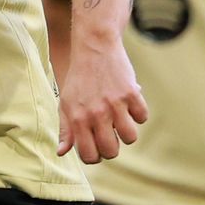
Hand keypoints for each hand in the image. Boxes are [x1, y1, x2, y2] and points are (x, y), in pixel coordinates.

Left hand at [56, 35, 148, 162]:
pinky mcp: (131, 93)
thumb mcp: (65, 103)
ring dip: (128, 133)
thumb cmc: (78, 79)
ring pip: (130, 138)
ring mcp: (115, 104)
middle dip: (113, 149)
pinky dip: (138, 114)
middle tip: (111, 136)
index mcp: (77, 119)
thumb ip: (65, 129)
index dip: (95, 156)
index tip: (97, 147)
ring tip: (121, 121)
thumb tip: (61, 152)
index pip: (89, 155)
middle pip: (112, 151)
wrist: (94, 47)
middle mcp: (96, 114)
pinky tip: (130, 105)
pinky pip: (142, 117)